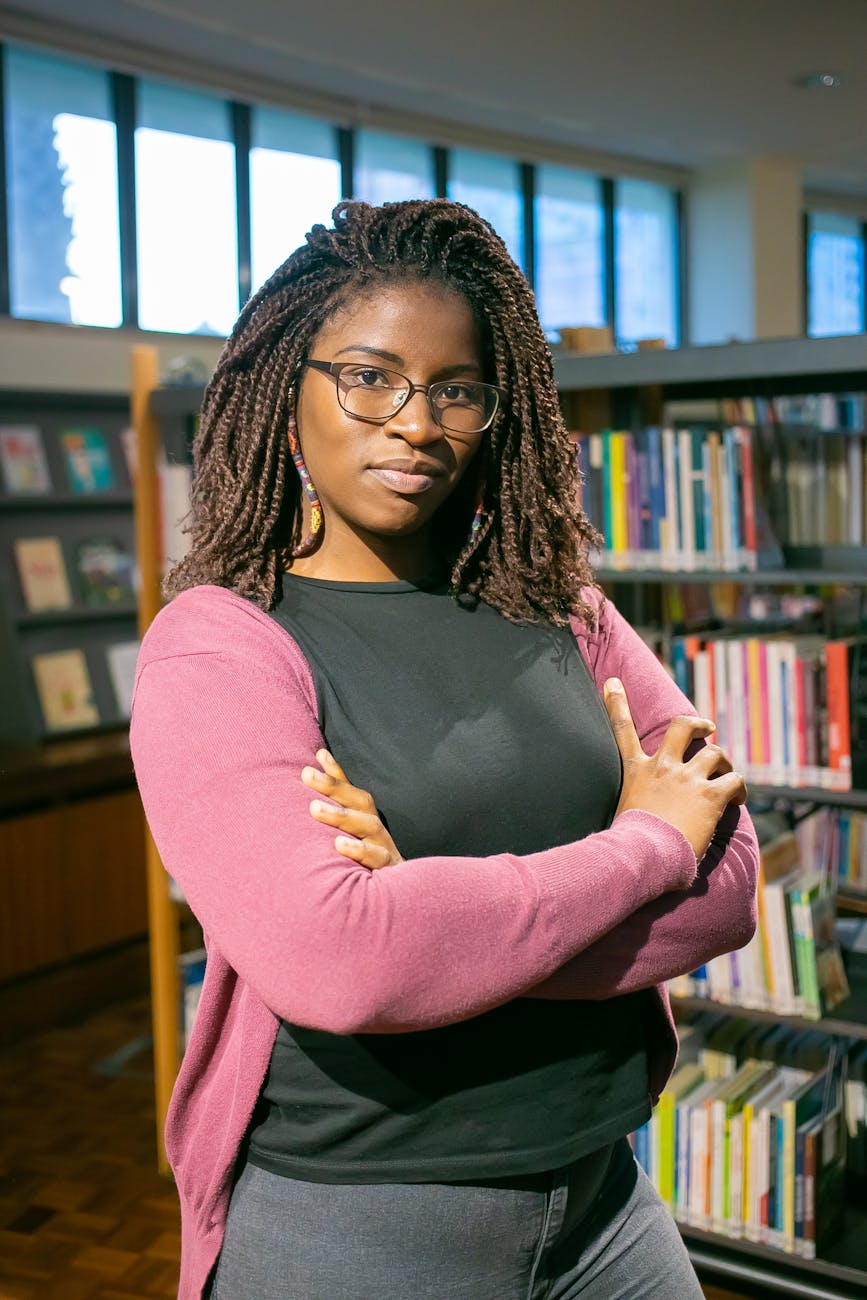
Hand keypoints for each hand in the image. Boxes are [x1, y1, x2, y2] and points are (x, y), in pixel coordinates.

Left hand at [301, 749, 403, 869]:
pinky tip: (340, 845)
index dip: (336, 773)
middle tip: (307, 774)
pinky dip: (360, 850)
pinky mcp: (389, 870)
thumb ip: (333, 821)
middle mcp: (376, 829)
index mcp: (366, 820)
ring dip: (341, 815)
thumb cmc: (366, 867)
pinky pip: (377, 858)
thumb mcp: (350, 842)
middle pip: (359, 801)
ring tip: (314, 808)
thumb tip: (307, 797)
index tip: (319, 754)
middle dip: (333, 786)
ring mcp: (384, 847)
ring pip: (368, 826)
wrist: (399, 901)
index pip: (351, 792)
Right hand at [603, 677, 746, 862]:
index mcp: (636, 771)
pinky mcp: (710, 794)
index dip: (616, 703)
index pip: (622, 729)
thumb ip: (632, 809)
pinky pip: (734, 781)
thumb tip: (627, 830)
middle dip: (697, 723)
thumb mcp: (621, 816)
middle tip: (708, 727)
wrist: (642, 853)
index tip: (613, 683)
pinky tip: (738, 801)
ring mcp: (687, 778)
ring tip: (729, 777)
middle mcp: (662, 767)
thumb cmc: (629, 844)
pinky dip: (739, 789)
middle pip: (681, 727)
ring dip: (724, 763)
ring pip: (714, 753)